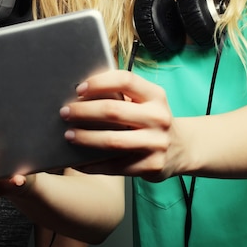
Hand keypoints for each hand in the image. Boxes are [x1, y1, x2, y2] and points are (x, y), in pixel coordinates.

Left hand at [59, 69, 178, 180]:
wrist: (182, 147)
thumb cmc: (152, 118)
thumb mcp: (146, 101)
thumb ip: (123, 94)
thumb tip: (81, 91)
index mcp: (155, 95)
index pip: (125, 80)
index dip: (99, 82)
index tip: (79, 88)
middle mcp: (159, 117)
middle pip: (113, 112)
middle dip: (84, 112)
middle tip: (65, 112)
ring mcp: (156, 143)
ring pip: (112, 141)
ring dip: (85, 138)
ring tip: (68, 135)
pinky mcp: (151, 166)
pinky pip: (115, 166)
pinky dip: (93, 164)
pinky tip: (78, 161)